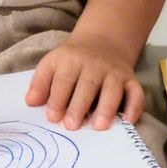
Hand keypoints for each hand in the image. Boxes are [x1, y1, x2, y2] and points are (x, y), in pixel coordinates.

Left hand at [26, 37, 142, 129]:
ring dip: (106, 107)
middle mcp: (95, 65)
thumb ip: (40, 83)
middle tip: (72, 126)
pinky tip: (127, 121)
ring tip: (98, 126)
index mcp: (71, 60)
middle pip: (87, 85)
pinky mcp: (131, 80)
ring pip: (113, 89)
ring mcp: (115, 72)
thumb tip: (30, 102)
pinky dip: (134, 107)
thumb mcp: (52, 63)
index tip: (52, 117)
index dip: (57, 99)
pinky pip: (136, 93)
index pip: (63, 79)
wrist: (103, 41)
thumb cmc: (72, 60)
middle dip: (79, 106)